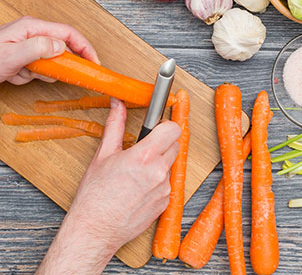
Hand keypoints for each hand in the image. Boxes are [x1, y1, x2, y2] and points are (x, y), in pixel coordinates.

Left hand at [0, 16, 98, 84]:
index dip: (85, 47)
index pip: (69, 34)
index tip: (94, 63)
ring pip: (49, 61)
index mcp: (32, 27)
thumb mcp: (11, 56)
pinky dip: (28, 76)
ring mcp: (27, 45)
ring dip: (39, 73)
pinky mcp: (23, 57)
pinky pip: (37, 69)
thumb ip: (39, 48)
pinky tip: (14, 76)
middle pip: (62, 48)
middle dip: (58, 64)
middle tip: (58, 75)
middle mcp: (32, 33)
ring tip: (20, 74)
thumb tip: (63, 47)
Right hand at [70, 99, 179, 249]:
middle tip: (142, 150)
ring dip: (159, 164)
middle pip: (174, 145)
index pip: (173, 129)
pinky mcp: (165, 203)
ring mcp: (164, 189)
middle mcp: (159, 172)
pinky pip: (167, 184)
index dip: (165, 126)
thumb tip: (117, 104)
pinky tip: (138, 188)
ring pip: (170, 165)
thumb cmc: (95, 196)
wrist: (94, 230)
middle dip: (161, 144)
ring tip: (136, 173)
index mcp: (144, 156)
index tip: (156, 128)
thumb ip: (115, 124)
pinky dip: (157, 182)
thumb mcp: (103, 154)